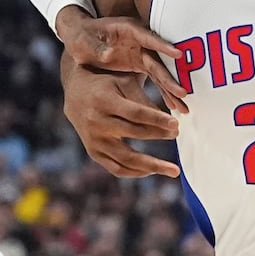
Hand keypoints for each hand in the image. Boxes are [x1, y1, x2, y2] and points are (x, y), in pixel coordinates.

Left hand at [55, 7, 187, 113]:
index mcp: (127, 29)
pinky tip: (172, 105)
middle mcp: (139, 41)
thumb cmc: (81, 35)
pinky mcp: (140, 64)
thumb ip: (96, 47)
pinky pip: (155, 79)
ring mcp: (141, 53)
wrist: (80, 36)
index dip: (163, 46)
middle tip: (183, 93)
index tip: (178, 55)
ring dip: (171, 89)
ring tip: (183, 106)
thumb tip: (109, 54)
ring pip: (160, 73)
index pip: (149, 38)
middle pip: (158, 60)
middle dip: (171, 77)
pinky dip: (163, 92)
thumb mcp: (83, 40)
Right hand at [64, 68, 180, 177]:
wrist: (76, 91)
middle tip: (178, 135)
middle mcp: (96, 122)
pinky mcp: (94, 152)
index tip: (176, 125)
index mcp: (104, 101)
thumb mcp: (124, 82)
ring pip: (126, 159)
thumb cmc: (107, 83)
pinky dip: (137, 172)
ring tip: (174, 171)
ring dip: (152, 166)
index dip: (157, 120)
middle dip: (158, 135)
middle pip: (133, 134)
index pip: (135, 113)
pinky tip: (153, 170)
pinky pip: (117, 168)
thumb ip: (145, 100)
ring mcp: (94, 140)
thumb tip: (171, 123)